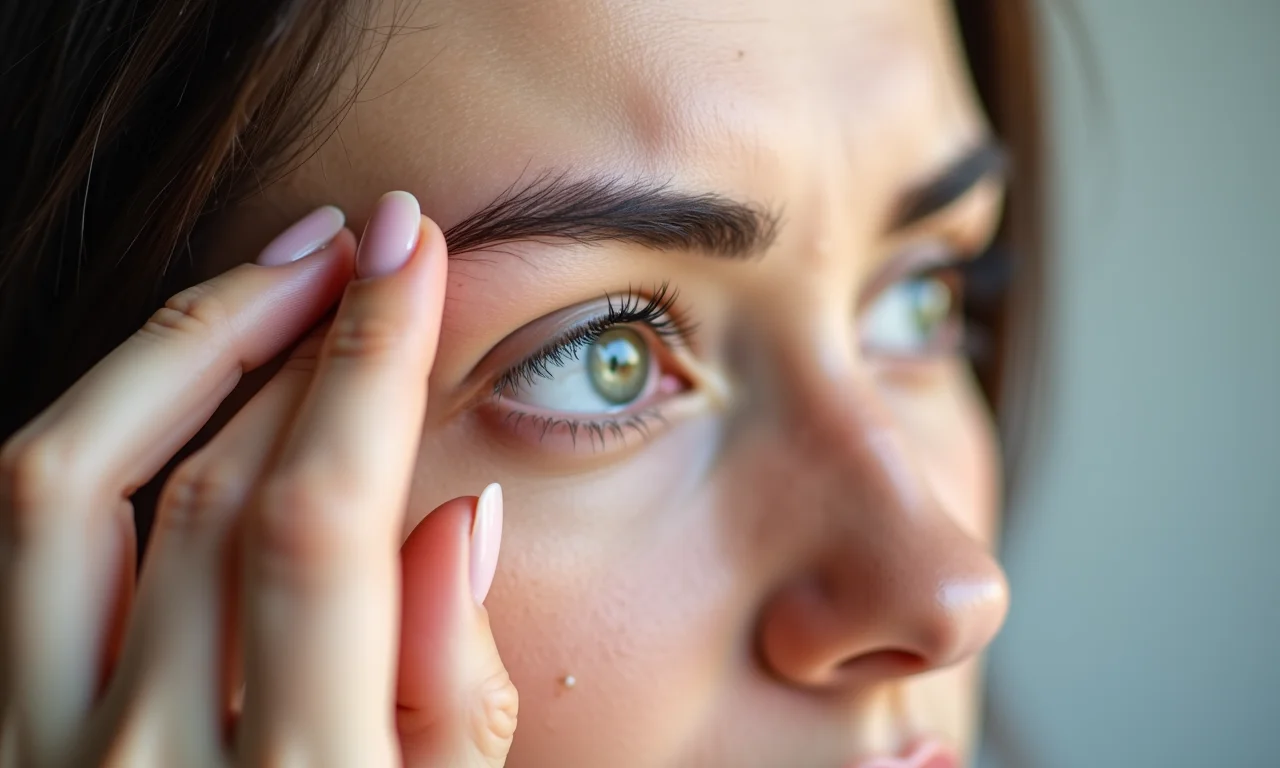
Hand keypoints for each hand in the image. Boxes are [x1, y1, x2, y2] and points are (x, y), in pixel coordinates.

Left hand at [0, 193, 516, 766]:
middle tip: (358, 247)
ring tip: (264, 272)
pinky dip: (87, 429)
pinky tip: (168, 382)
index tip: (411, 252)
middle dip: (295, 332)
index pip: (318, 520)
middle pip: (202, 481)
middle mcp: (130, 765)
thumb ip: (454, 699)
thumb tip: (453, 517)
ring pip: (58, 481)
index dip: (369, 360)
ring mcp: (27, 752)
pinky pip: (8, 541)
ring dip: (172, 346)